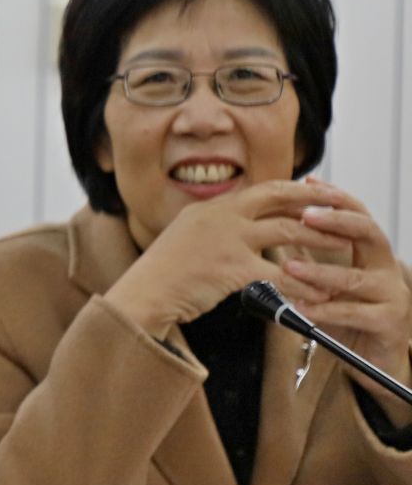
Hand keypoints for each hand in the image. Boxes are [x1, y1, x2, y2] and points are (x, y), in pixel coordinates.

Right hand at [106, 181, 329, 335]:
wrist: (142, 295)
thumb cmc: (162, 274)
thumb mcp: (186, 237)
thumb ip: (214, 228)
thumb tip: (242, 230)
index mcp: (210, 207)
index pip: (261, 189)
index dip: (293, 190)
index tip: (315, 194)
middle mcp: (220, 216)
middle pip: (279, 197)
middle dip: (316, 201)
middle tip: (342, 208)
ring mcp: (226, 240)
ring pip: (287, 232)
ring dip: (320, 240)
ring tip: (342, 247)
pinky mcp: (231, 268)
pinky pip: (280, 274)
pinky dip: (304, 284)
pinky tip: (319, 292)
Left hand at [281, 180, 411, 385]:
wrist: (374, 360)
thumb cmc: (348, 316)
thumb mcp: (328, 282)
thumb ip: (311, 257)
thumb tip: (277, 227)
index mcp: (370, 254)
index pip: (357, 215)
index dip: (336, 198)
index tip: (309, 182)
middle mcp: (385, 269)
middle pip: (369, 233)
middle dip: (337, 221)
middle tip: (305, 216)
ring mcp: (391, 295)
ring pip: (355, 277)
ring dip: (319, 272)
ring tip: (289, 268)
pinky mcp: (388, 322)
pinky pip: (355, 313)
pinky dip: (327, 310)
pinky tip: (304, 308)